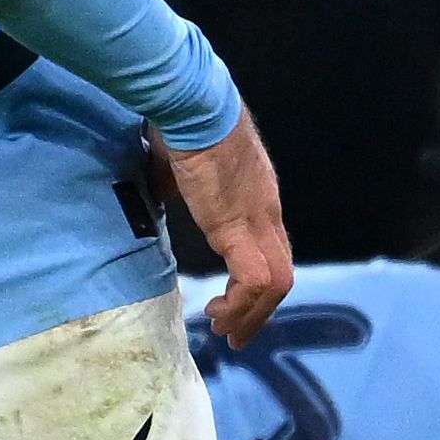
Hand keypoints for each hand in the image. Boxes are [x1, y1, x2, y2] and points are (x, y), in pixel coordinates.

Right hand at [167, 115, 293, 345]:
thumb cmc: (183, 125)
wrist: (192, 105)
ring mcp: (259, 220)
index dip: (257, 285)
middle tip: (235, 335)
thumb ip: (178, 184)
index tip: (234, 306)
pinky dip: (240, 304)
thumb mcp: (181, 166)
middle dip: (260, 312)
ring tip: (224, 330)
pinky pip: (255, 279)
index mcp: (257, 199)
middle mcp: (267, 214)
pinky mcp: (240, 227)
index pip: (272, 252)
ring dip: (251, 315)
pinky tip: (217, 312)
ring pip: (275, 284)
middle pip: (281, 275)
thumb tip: (158, 190)